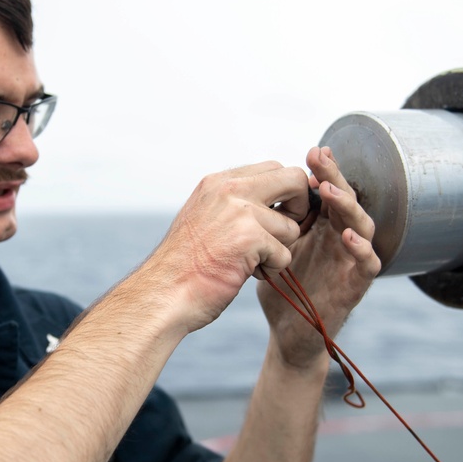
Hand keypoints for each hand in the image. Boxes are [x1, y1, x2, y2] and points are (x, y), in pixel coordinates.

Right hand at [144, 161, 312, 332]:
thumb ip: (234, 203)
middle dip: (299, 208)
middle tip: (281, 234)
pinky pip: (285, 254)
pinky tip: (246, 273)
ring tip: (251, 262)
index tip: (278, 216)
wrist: (163, 293)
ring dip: (279, 250)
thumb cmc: (185, 265)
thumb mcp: (204, 217)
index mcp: (218, 182)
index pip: (274, 168)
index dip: (286, 193)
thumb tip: (276, 201)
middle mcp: (229, 189)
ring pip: (292, 226)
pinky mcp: (249, 238)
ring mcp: (239, 212)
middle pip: (294, 179)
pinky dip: (271, 270)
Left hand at [258, 147, 380, 371]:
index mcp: (322, 226)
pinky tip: (346, 234)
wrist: (287, 332)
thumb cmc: (282, 287)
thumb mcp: (272, 246)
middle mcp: (340, 238)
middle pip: (346, 199)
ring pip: (362, 225)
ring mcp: (350, 261)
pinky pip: (368, 263)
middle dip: (334, 176)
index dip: (323, 171)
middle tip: (319, 157)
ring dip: (347, 205)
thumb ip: (272, 221)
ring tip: (329, 191)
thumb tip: (253, 186)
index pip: (327, 191)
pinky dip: (361, 248)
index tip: (311, 152)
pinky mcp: (356, 285)